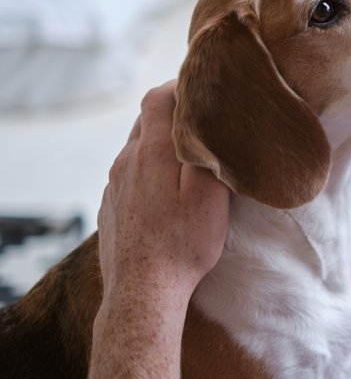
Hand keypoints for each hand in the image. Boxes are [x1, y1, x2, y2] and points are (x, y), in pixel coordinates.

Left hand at [98, 81, 229, 308]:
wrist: (142, 292)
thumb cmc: (183, 245)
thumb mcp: (210, 196)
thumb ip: (208, 154)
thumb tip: (211, 123)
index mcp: (152, 153)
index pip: (157, 98)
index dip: (179, 87)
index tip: (201, 89)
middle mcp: (126, 162)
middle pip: (146, 121)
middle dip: (172, 114)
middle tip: (202, 121)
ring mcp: (114, 186)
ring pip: (136, 149)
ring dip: (160, 144)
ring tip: (188, 157)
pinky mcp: (110, 207)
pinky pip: (129, 176)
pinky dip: (148, 171)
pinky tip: (167, 192)